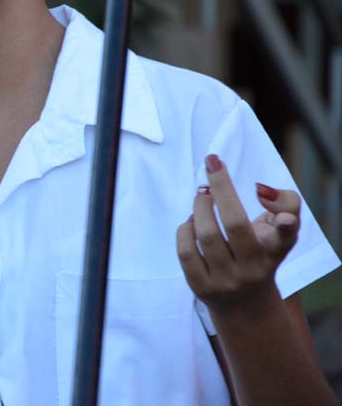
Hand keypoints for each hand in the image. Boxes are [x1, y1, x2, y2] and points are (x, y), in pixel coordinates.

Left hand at [176, 154, 300, 311]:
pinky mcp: (201, 287)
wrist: (244, 302)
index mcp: (276, 251)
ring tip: (202, 197)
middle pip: (234, 224)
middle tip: (212, 169)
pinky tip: (191, 223)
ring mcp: (227, 281)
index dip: (286, 224)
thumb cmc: (262, 252)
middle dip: (221, 189)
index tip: (283, 216)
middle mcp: (254, 268)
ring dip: (200, 207)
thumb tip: (262, 189)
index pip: (285, 237)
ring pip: (206, 236)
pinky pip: (186, 252)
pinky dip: (185, 229)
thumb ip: (285, 204)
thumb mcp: (280, 231)